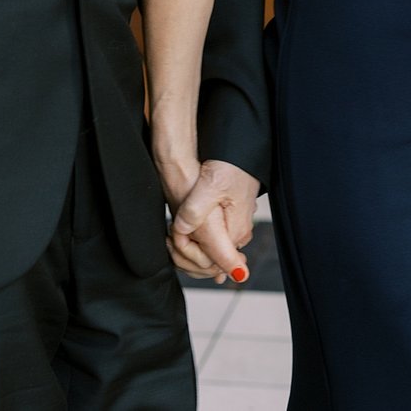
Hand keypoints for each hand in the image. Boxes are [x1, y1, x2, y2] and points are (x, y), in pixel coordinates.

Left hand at [169, 161, 258, 284]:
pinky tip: (186, 225)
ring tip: (176, 226)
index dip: (187, 253)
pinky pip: (213, 239)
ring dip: (190, 245)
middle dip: (187, 252)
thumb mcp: (209, 186)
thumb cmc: (228, 164)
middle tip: (172, 232)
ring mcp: (235, 226)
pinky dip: (197, 237)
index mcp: (235, 231)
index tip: (174, 237)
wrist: (237, 147)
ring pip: (210, 251)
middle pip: (210, 261)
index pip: (210, 263)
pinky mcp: (230, 218)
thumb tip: (182, 232)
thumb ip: (195, 213)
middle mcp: (238, 233)